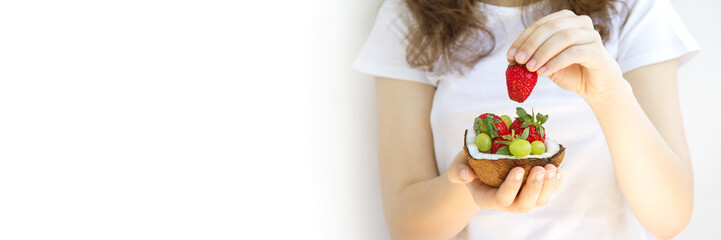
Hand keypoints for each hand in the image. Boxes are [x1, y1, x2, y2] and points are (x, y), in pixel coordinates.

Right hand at [447, 151, 562, 212]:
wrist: (479, 168)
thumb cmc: (468, 165)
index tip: (519, 169)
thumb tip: (466, 175)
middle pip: (522, 205)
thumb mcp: (458, 165)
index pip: (500, 198)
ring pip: (538, 201)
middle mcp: (505, 204)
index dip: (511, 187)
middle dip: (533, 188)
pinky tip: (557, 170)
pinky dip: (554, 183)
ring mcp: (521, 200)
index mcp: (486, 199)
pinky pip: (546, 194)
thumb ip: (458, 171)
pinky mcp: (533, 194)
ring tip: (551, 168)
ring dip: (547, 186)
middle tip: (540, 169)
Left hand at [506, 10, 625, 102]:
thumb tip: (513, 57)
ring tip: (530, 68)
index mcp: (565, 20)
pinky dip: (555, 62)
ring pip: (563, 38)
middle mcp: (580, 22)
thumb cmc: (569, 71)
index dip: (523, 39)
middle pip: (551, 27)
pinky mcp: (597, 51)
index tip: (510, 55)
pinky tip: (543, 73)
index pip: (540, 25)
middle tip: (518, 60)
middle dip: (531, 44)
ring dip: (543, 53)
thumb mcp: (546, 62)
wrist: (594, 86)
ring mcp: (591, 35)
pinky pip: (574, 53)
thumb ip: (533, 56)